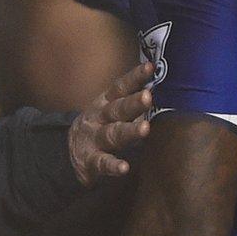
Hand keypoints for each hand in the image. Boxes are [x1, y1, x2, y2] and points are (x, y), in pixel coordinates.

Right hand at [68, 62, 154, 187]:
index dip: (135, 76)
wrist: (71, 151)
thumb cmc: (101, 125)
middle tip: (148, 97)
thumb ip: (133, 100)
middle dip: (133, 102)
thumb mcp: (112, 108)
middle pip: (118, 109)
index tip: (150, 67)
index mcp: (106, 103)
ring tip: (144, 129)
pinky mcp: (90, 161)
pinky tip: (124, 168)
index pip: (121, 87)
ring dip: (129, 131)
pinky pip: (102, 163)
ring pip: (112, 134)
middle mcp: (99, 118)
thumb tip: (165, 87)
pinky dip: (113, 166)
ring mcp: (93, 139)